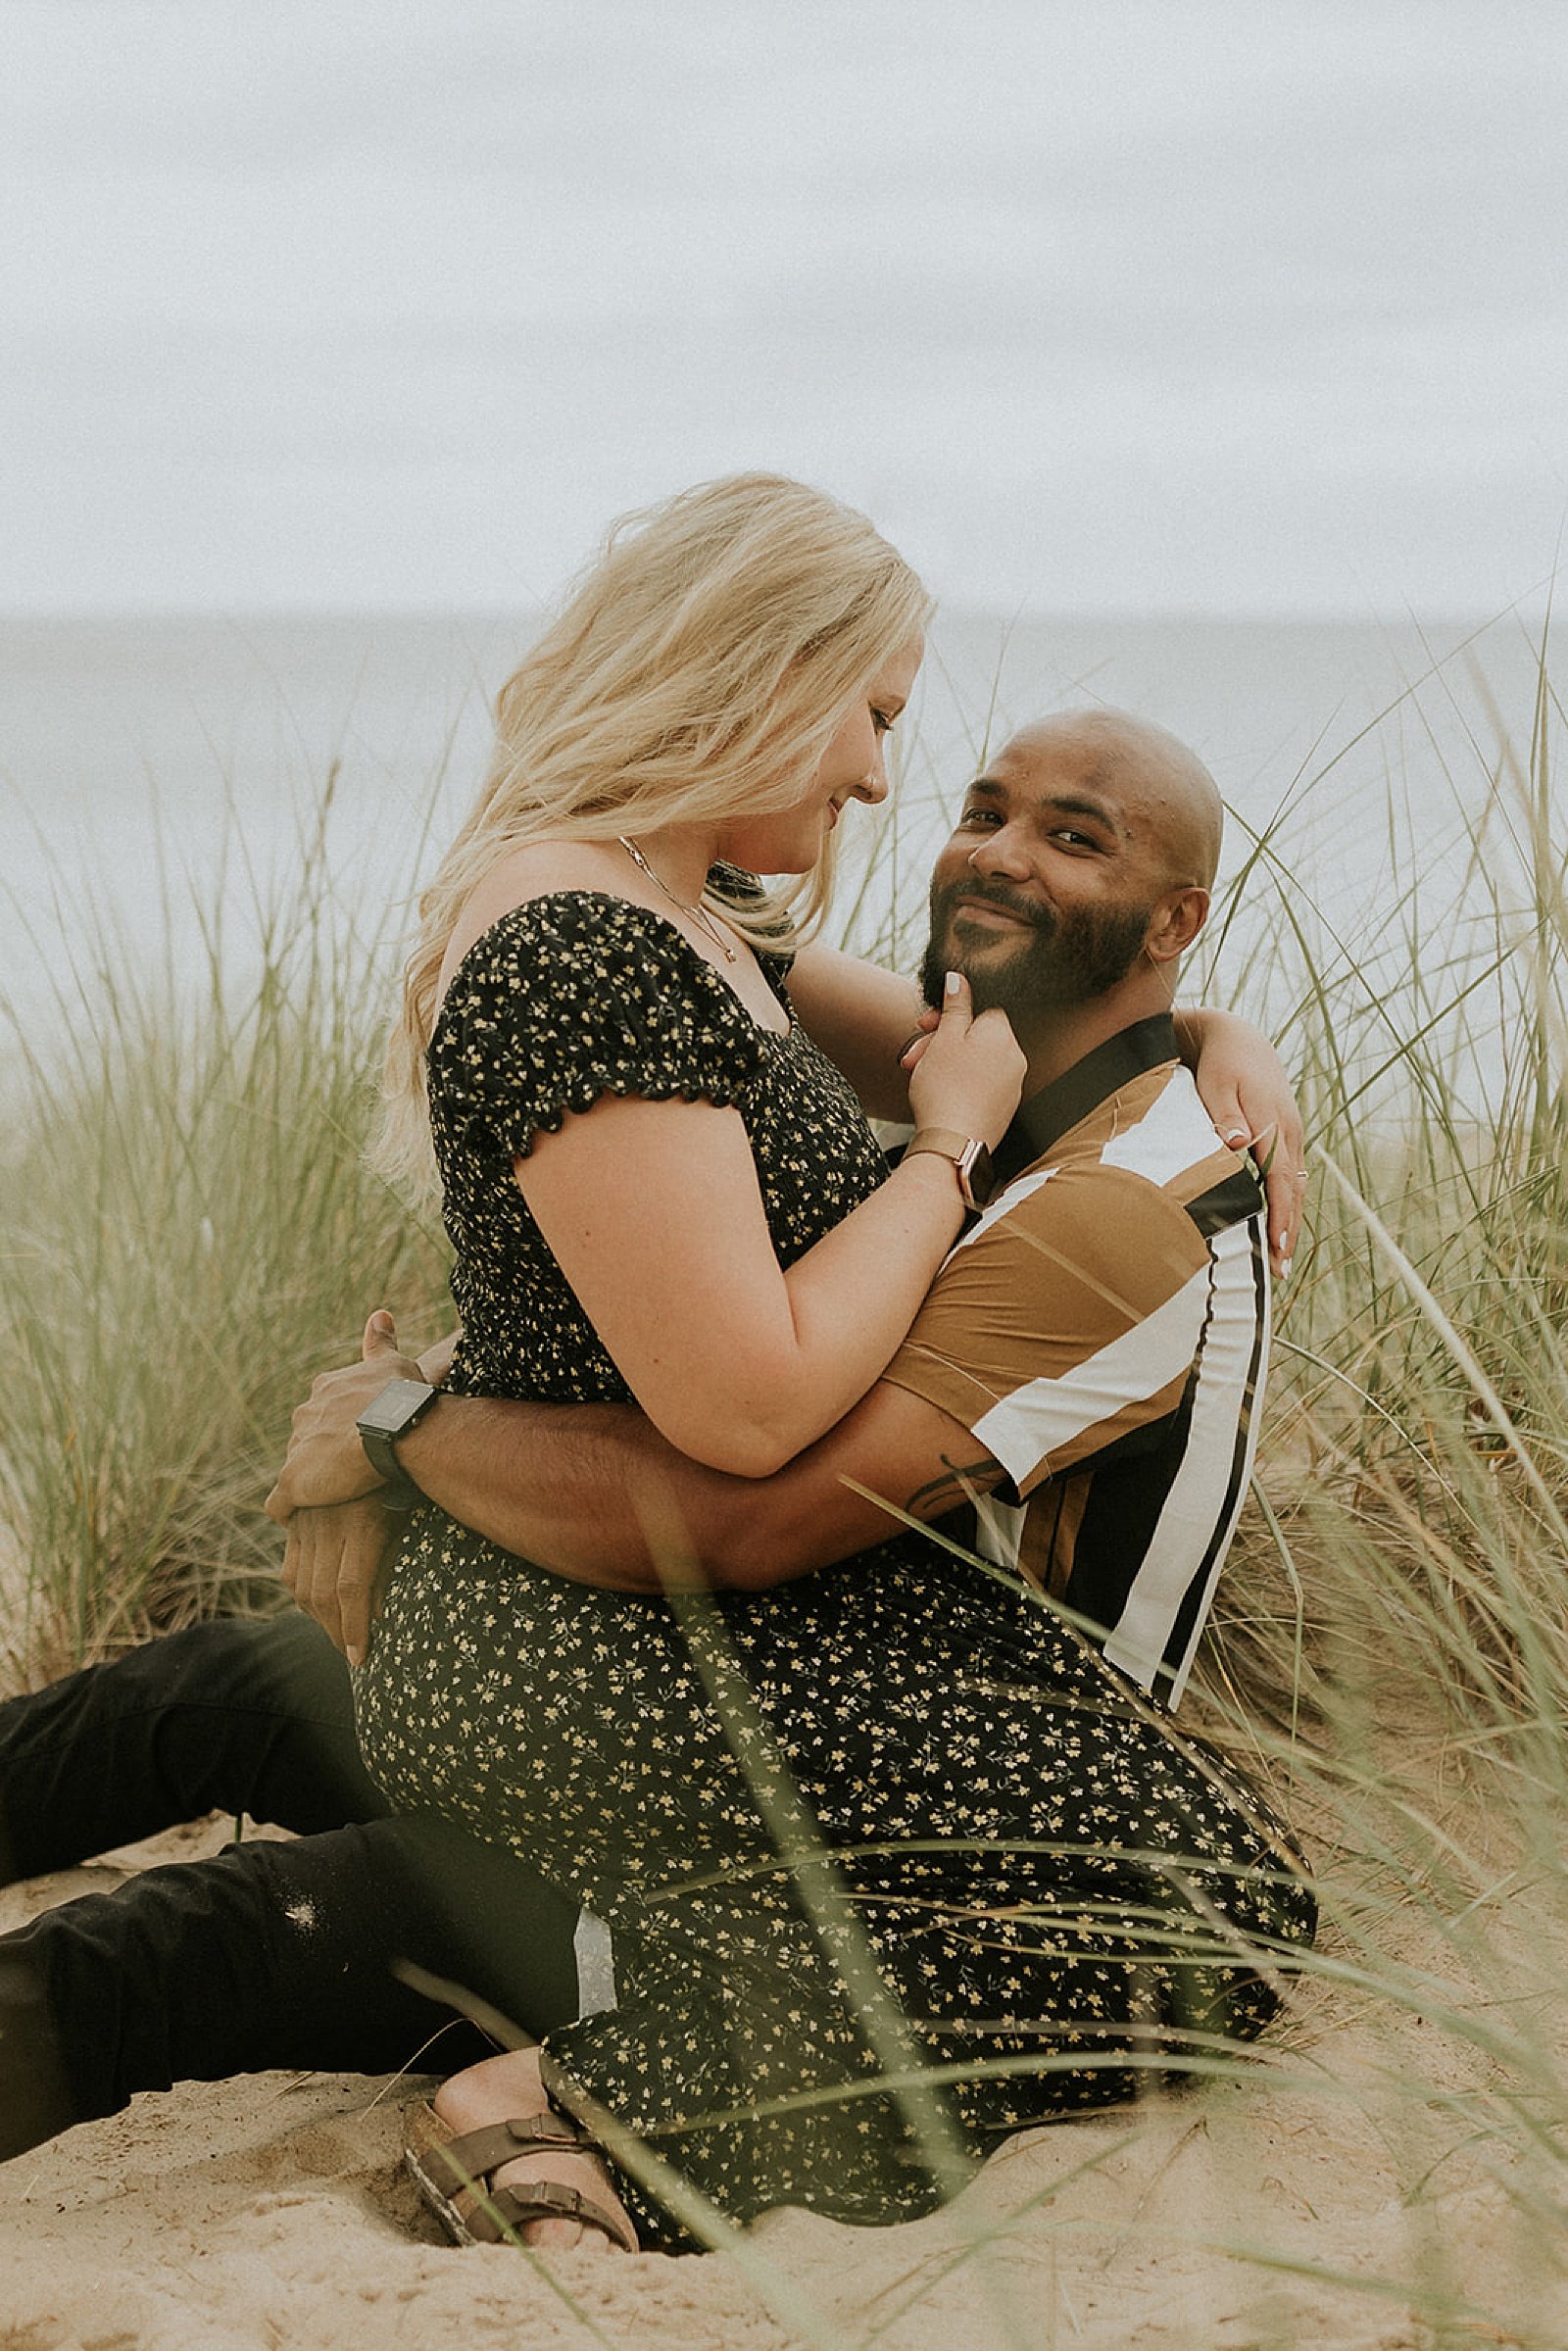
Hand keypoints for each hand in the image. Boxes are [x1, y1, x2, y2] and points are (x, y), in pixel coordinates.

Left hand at [265, 1310, 420, 1521]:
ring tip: (335, 1501)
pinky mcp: (293, 1482)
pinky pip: (280, 1504)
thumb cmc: (401, 1396)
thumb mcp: (394, 1362)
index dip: (343, 1428)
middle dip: (324, 1455)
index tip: (359, 1441)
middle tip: (352, 1473)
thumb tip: (379, 1314)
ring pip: (298, 1469)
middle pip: (308, 1439)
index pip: (324, 1410)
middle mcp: (304, 1413)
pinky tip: (301, 1519)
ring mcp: (297, 1449)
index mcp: (326, 1388)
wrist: (395, 1428)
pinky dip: (288, 1511)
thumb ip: (381, 1342)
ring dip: (312, 1483)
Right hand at [281, 1497, 394, 1665]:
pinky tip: (315, 1608)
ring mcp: (310, 1523)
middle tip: (348, 1652)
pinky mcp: (299, 1522)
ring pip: (302, 1583)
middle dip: (335, 1630)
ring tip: (335, 1634)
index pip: (351, 1588)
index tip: (359, 1656)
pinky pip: (291, 1566)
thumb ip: (388, 1567)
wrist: (373, 1437)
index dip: (353, 1626)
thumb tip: (376, 1614)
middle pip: (323, 1592)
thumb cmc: (401, 1485)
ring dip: (316, 1616)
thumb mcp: (402, 1524)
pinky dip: (300, 1593)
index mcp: (362, 1526)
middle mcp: (330, 1526)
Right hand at [904, 971, 1025, 1147]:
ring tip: (920, 1075)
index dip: (950, 1014)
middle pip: (976, 1036)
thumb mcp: (945, 1038)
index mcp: (1002, 1034)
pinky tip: (938, 1093)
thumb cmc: (946, 1089)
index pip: (980, 1008)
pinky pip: (980, 1084)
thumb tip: (958, 978)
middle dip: (942, 1041)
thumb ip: (955, 1005)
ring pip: (976, 1060)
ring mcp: (1012, 1085)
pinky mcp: (1003, 1108)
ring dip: (946, 1062)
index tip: (926, 1024)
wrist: (953, 1144)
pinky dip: (959, 1083)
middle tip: (915, 1053)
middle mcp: (1015, 1057)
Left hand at [1189, 1011, 1305, 1277]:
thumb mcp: (1215, 1086)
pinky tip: (1279, 1226)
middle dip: (1289, 1232)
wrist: (1240, 1039)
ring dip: (1290, 1222)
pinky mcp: (1285, 1136)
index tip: (1277, 1248)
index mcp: (1273, 1124)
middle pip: (1294, 1191)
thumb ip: (1224, 1116)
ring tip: (1281, 1260)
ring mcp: (1291, 1134)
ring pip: (1296, 1187)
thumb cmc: (1220, 1065)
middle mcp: (1289, 1133)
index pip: (1281, 1180)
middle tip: (1280, 1272)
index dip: (1280, 1216)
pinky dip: (1288, 1204)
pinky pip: (1291, 1177)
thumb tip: (1237, 1142)